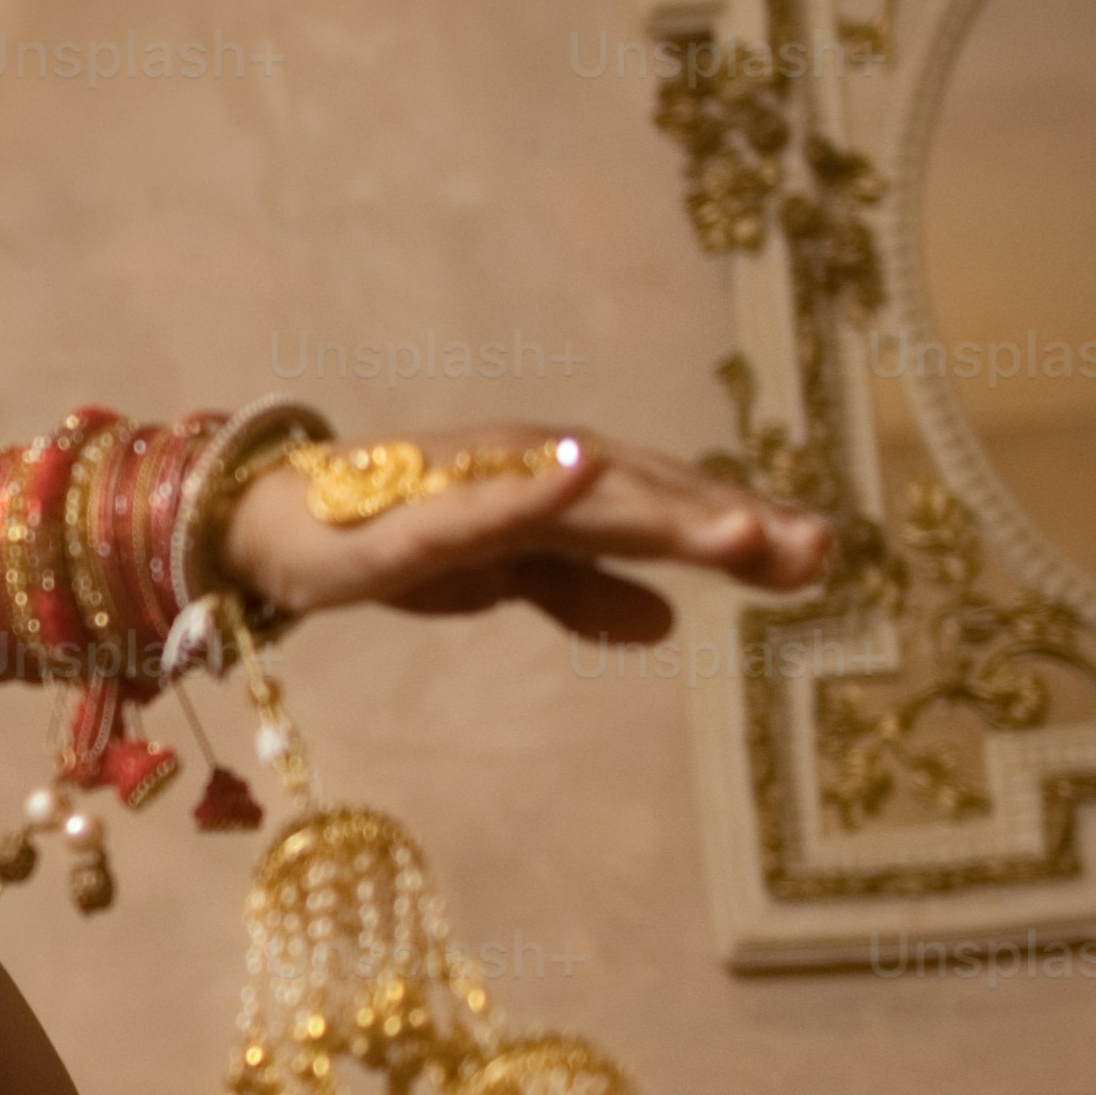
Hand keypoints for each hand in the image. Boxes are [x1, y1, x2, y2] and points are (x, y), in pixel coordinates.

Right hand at [223, 427, 831, 648]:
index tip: (823, 557)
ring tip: (740, 526)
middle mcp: (534, 473)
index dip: (742, 529)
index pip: (667, 508)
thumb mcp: (508, 578)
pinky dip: (535, 489)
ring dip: (662, 506)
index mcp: (563, 493)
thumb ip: (586, 592)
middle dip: (731, 523)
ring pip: (586, 500)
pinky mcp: (417, 517)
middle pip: (648, 497)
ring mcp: (479, 486)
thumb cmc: (394, 539)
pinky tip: (584, 476)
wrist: (273, 526)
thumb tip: (667, 621)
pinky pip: (484, 507)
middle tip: (816, 552)